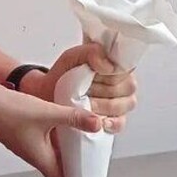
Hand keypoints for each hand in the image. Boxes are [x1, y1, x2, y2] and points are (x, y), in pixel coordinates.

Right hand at [0, 79, 101, 176]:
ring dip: (65, 144)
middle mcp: (32, 154)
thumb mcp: (47, 113)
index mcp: (40, 158)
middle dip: (74, 160)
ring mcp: (25, 142)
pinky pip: (42, 137)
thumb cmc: (7, 112)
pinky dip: (54, 132)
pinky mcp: (20, 130)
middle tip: (91, 149)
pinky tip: (61, 117)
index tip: (90, 173)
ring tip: (81, 132)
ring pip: (50, 150)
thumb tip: (96, 123)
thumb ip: (73, 118)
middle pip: (58, 165)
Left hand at [23, 44, 137, 133]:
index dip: (109, 73)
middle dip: (102, 90)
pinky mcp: (117, 121)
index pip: (126, 68)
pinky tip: (96, 120)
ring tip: (84, 103)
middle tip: (84, 90)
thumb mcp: (72, 57)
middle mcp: (125, 83)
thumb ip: (91, 53)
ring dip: (101, 105)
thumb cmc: (64, 75)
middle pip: (126, 87)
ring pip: (123, 105)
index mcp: (118, 65)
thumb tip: (108, 65)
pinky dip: (108, 123)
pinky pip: (120, 123)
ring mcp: (123, 103)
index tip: (93, 75)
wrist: (50, 95)